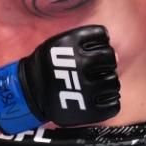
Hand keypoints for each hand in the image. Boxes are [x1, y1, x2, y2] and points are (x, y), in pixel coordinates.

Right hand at [0, 25, 120, 133]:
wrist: (28, 94)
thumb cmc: (48, 67)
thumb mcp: (59, 46)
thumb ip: (86, 46)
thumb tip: (117, 56)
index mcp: (70, 44)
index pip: (102, 35)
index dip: (99, 43)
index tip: (90, 52)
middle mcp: (79, 64)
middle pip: (110, 58)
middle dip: (105, 63)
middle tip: (95, 70)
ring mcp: (84, 88)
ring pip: (114, 81)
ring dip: (108, 83)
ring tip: (96, 85)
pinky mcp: (88, 110)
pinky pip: (113, 104)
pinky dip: (109, 101)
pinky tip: (99, 99)